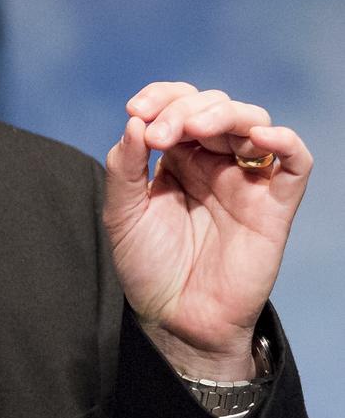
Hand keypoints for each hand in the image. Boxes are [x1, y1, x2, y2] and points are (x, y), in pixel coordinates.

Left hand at [103, 82, 311, 377]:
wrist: (177, 321)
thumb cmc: (150, 268)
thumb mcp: (122, 215)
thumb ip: (124, 168)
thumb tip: (133, 121)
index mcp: (177, 157)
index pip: (178, 104)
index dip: (161, 97)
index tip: (137, 111)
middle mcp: (213, 162)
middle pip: (212, 106)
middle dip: (183, 109)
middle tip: (158, 135)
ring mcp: (246, 180)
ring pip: (252, 121)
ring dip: (223, 114)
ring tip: (193, 129)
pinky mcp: (275, 204)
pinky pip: (295, 160)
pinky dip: (284, 140)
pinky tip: (259, 137)